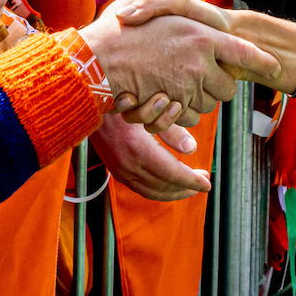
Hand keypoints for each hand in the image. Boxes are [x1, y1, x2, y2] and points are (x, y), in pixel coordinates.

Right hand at [82, 0, 275, 129]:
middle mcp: (199, 62)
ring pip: (209, 104)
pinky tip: (165, 96)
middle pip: (228, 86)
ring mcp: (186, 88)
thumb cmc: (119, 27)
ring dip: (198, 98)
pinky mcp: (171, 107)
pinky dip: (181, 112)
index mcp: (200, 34)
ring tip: (175, 82)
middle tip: (200, 75)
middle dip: (218, 85)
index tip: (274, 66)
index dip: (263, 62)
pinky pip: (189, 117)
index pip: (244, 53)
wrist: (92, 60)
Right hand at [89, 113, 209, 199]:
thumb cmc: (121, 102)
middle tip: (203, 182)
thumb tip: (192, 149)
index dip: (192, 181)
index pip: (173, 174)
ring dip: (174, 192)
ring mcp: (120, 171)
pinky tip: (169, 184)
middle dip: (187, 187)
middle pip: (164, 186)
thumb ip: (172, 131)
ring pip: (153, 192)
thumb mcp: (150, 111)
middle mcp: (128, 165)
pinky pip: (141, 189)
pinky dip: (159, 191)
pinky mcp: (116, 172)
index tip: (207, 182)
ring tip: (190, 186)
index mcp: (138, 149)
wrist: (88, 106)